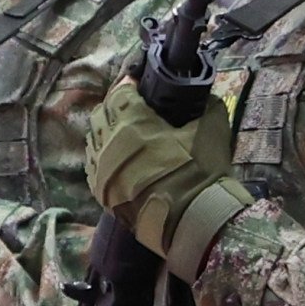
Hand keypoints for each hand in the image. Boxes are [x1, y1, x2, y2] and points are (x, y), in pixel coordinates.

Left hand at [86, 76, 244, 271]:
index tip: (140, 86)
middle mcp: (107, 141)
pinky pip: (93, 163)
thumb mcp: (211, 128)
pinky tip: (121, 157)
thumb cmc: (200, 171)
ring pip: (94, 138)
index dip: (130, 86)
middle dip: (116, 106)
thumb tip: (201, 95)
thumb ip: (204, 104)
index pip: (120, 92)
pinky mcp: (98, 189)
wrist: (189, 219)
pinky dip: (104, 155)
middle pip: (102, 113)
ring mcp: (99, 167)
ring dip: (108, 131)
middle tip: (136, 110)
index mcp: (131, 121)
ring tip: (128, 135)